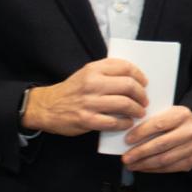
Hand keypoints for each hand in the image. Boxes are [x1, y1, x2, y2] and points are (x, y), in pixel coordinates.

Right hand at [23, 58, 146, 135]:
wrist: (47, 107)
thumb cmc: (72, 91)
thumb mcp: (86, 73)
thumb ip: (106, 73)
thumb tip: (134, 78)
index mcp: (93, 69)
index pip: (125, 67)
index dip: (139, 75)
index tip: (144, 83)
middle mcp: (92, 83)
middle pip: (128, 86)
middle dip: (141, 95)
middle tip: (144, 101)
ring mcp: (90, 102)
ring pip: (124, 104)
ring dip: (137, 110)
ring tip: (139, 112)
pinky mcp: (87, 120)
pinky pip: (114, 122)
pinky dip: (125, 123)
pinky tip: (127, 123)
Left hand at [121, 105, 191, 173]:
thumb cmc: (179, 120)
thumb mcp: (169, 111)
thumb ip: (154, 119)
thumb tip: (130, 132)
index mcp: (182, 115)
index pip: (158, 124)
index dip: (141, 133)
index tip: (127, 140)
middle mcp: (189, 132)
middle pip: (161, 144)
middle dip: (140, 153)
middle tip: (126, 158)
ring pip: (164, 160)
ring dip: (144, 164)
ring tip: (131, 165)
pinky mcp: (191, 161)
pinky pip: (169, 168)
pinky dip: (153, 170)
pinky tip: (143, 168)